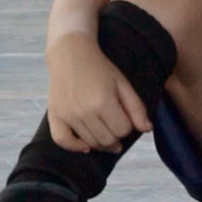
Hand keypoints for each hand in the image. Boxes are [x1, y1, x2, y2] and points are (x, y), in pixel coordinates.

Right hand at [45, 31, 150, 152]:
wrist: (71, 54)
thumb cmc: (100, 68)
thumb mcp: (123, 84)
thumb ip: (137, 107)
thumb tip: (147, 129)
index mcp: (104, 101)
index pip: (123, 130)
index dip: (128, 127)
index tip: (125, 118)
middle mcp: (84, 111)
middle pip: (107, 141)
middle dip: (116, 138)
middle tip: (117, 129)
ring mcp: (67, 115)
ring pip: (89, 143)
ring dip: (101, 143)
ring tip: (106, 134)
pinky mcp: (55, 115)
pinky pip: (62, 141)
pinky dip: (75, 147)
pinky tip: (85, 145)